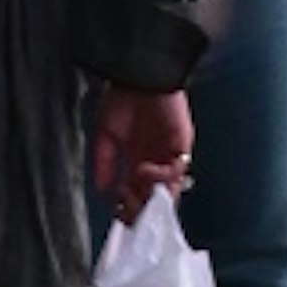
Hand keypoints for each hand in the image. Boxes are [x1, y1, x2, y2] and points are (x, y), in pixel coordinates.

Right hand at [91, 84, 194, 221]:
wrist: (138, 76)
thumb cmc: (122, 99)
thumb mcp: (105, 136)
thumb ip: (104, 164)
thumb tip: (103, 192)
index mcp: (139, 161)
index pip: (139, 196)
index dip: (130, 208)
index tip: (116, 211)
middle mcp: (157, 162)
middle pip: (156, 199)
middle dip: (141, 209)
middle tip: (126, 208)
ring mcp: (171, 156)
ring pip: (170, 190)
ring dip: (151, 197)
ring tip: (133, 192)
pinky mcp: (182, 146)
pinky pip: (177, 171)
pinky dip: (159, 177)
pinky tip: (142, 170)